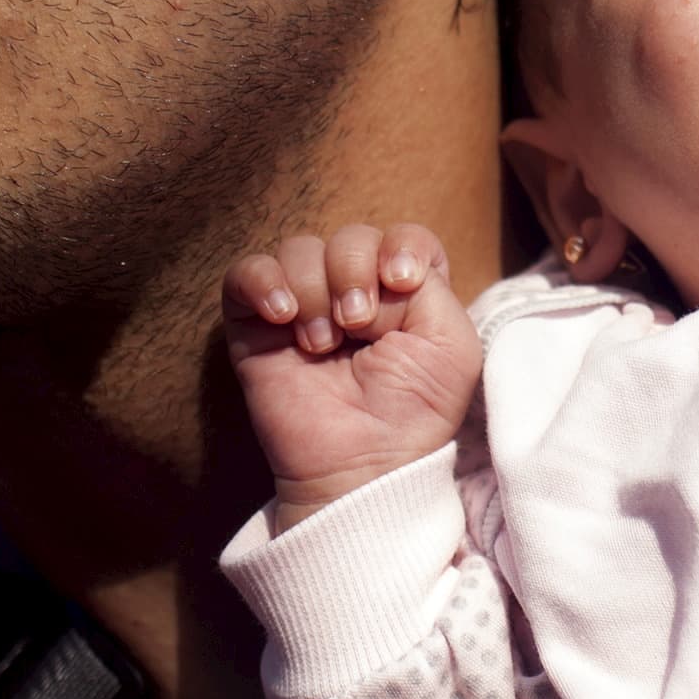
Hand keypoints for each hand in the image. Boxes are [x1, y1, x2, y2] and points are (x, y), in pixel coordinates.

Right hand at [222, 224, 481, 526]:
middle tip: (358, 326)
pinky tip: (284, 317)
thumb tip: (378, 265)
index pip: (402, 236)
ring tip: (321, 344)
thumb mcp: (452, 345)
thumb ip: (431, 284)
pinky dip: (264, 283)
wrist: (362, 462)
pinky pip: (246, 272)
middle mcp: (352, 292)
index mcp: (403, 294)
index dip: (400, 246)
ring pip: (299, 249)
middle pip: (350, 237)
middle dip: (354, 273)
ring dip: (314, 290)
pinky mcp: (256, 326)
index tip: (400, 280)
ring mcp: (303, 306)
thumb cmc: (413, 411)